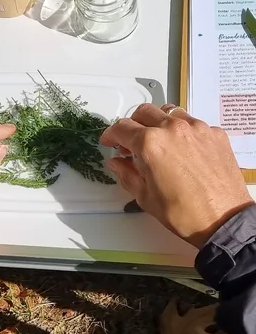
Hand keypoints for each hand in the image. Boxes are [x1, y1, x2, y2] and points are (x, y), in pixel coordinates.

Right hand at [100, 104, 252, 248]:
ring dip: (157, 123)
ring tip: (158, 141)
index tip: (110, 142)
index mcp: (150, 143)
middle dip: (133, 125)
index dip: (111, 135)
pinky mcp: (215, 134)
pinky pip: (193, 123)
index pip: (121, 128)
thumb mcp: (145, 196)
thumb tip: (117, 163)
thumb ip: (126, 174)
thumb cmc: (185, 213)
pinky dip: (182, 131)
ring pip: (169, 112)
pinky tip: (182, 149)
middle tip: (131, 142)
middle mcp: (172, 129)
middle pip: (144, 112)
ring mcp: (197, 129)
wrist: (224, 221)